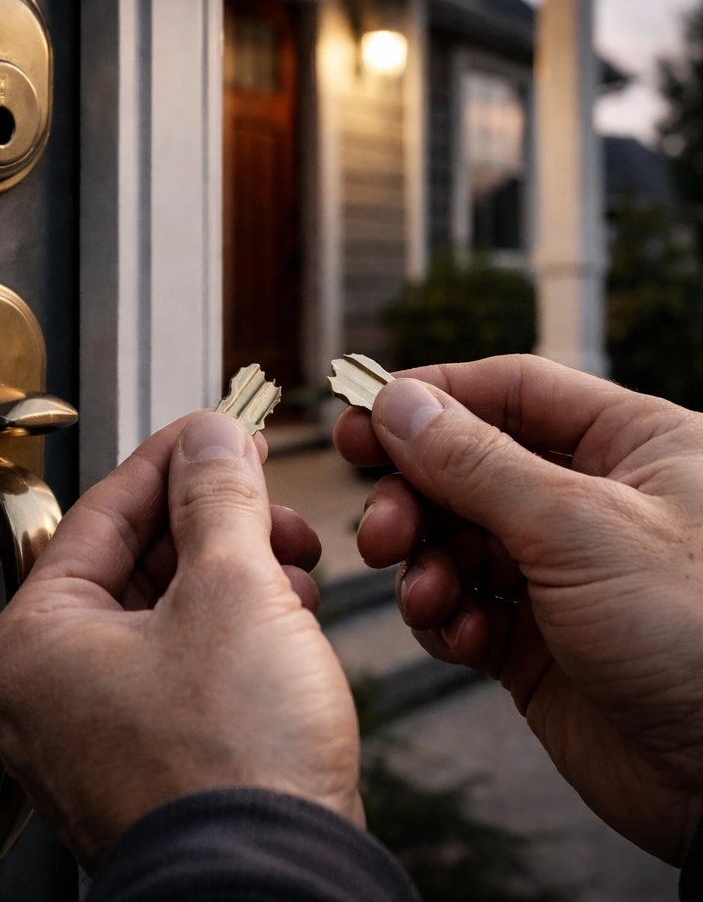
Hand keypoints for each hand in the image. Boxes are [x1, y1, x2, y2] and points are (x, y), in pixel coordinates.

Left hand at [0, 411, 363, 867]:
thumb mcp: (233, 590)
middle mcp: (50, 688)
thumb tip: (214, 439)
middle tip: (263, 489)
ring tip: (293, 562)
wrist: (278, 892)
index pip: (104, 509)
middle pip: (137, 558)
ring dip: (236, 572)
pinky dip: (235, 628)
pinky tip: (288, 616)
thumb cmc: (236, 768)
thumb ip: (218, 497)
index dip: (174, 456)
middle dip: (217, 520)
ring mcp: (96, 727)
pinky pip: (183, 660)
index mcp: (36, 641)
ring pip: (167, 608)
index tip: (218, 428)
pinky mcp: (147, 754)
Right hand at [333, 354, 702, 863]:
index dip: (430, 399)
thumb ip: (475, 462)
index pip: (509, 391)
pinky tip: (457, 636)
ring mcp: (561, 571)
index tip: (361, 416)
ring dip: (424, 565)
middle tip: (380, 528)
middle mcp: (592, 501)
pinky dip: (445, 617)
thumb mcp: (577, 528)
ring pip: (455, 539)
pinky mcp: (536, 637)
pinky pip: (463, 605)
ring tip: (425, 595)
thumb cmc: (698, 638)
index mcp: (630, 445)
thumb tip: (397, 403)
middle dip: (414, 496)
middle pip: (467, 467)